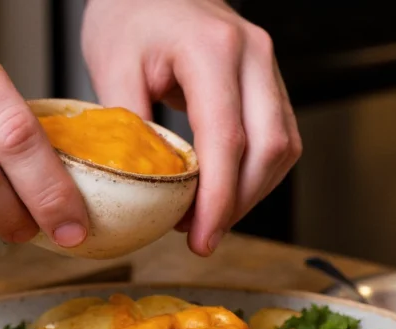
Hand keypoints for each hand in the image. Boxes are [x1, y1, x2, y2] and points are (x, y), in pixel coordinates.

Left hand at [82, 0, 300, 255]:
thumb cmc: (129, 16)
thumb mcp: (112, 66)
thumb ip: (131, 129)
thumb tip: (145, 192)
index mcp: (212, 49)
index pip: (227, 139)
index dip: (217, 198)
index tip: (200, 238)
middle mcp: (253, 54)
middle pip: (269, 148)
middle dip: (239, 205)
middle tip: (201, 238)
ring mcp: (267, 66)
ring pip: (283, 148)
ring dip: (251, 194)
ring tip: (208, 219)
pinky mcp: (268, 81)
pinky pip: (279, 137)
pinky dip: (256, 174)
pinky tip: (225, 193)